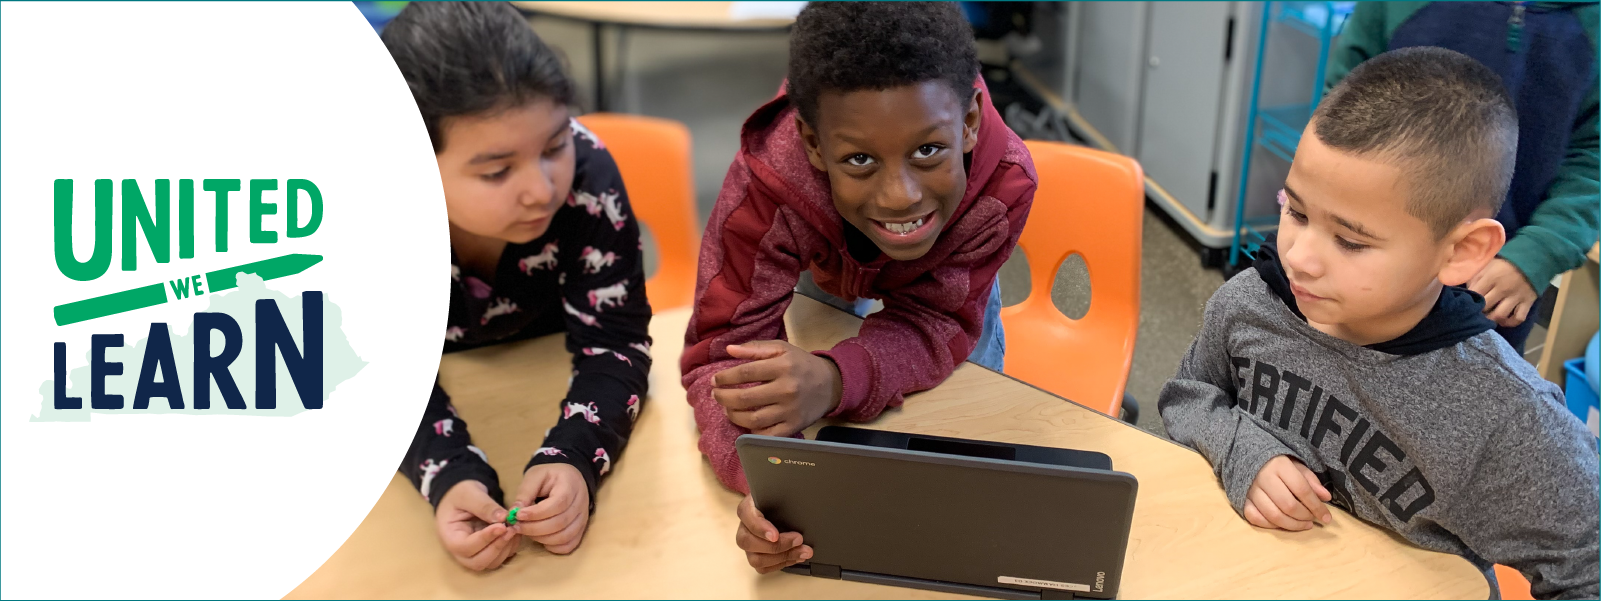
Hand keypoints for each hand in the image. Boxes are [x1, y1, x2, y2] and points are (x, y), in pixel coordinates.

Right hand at [435, 480, 520, 570]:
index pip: (466, 547)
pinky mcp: (486, 550)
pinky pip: (500, 557)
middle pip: (478, 562)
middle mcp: (460, 551)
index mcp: (450, 537)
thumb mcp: (469, 494)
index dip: (485, 539)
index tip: (501, 526)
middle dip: (497, 547)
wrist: (462, 495)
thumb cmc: (460, 493)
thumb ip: (484, 506)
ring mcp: (474, 553)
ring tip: (514, 528)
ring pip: (491, 563)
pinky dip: (510, 547)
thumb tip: (503, 518)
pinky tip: (515, 531)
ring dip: (505, 548)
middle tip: (510, 529)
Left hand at [512, 462, 590, 553]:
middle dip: (534, 528)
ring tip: (526, 531)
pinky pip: (569, 545)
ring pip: (564, 536)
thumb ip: (525, 492)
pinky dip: (553, 546)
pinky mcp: (580, 530)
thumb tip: (514, 512)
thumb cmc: (550, 476)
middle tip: (517, 526)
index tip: (518, 515)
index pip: (558, 504)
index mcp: (570, 485)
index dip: (537, 513)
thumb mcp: (535, 476)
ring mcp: (583, 519)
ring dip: (541, 538)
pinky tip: (541, 539)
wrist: (569, 479)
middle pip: (560, 523)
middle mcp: (581, 504)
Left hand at [712, 340, 842, 436]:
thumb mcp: (782, 349)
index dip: (725, 377)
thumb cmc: (801, 365)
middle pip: (745, 398)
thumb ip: (755, 348)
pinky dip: (751, 431)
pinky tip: (746, 422)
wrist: (831, 385)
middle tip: (716, 395)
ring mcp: (790, 411)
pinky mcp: (794, 427)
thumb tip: (729, 349)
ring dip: (733, 415)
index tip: (715, 380)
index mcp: (782, 367)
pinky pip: (767, 434)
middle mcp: (786, 390)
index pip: (745, 373)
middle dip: (724, 397)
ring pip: (753, 419)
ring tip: (727, 408)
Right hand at [735, 495, 811, 573]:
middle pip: (748, 542)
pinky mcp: (755, 557)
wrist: (778, 506)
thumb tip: (801, 502)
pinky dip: (782, 564)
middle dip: (776, 546)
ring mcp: (748, 545)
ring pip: (755, 559)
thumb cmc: (777, 499)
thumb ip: (783, 497)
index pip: (747, 517)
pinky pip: (764, 568)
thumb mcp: (779, 493)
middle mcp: (743, 528)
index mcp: (747, 509)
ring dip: (782, 557)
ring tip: (803, 552)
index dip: (760, 529)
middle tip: (798, 540)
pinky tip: (796, 557)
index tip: (775, 535)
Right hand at [1242, 456, 1332, 530]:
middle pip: (1288, 505)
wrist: (1247, 457)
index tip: (1327, 517)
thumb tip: (1326, 498)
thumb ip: (1311, 481)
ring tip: (1304, 524)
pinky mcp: (1242, 500)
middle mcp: (1263, 478)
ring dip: (1292, 525)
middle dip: (1305, 516)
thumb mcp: (1296, 466)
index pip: (1302, 490)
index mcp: (1279, 466)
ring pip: (1273, 515)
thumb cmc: (1277, 464)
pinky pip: (1255, 518)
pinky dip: (1271, 525)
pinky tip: (1283, 524)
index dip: (1316, 506)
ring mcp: (1250, 490)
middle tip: (1313, 519)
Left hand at [1468, 258, 1537, 327]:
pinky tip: (1503, 321)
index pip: (1475, 295)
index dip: (1468, 301)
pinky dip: (1510, 322)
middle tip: (1474, 313)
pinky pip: (1519, 318)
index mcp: (1491, 277)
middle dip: (1478, 312)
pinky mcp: (1528, 302)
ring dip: (1491, 319)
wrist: (1532, 260)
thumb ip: (1474, 277)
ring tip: (1487, 318)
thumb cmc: (1504, 264)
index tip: (1465, 304)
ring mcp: (1516, 296)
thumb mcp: (1486, 265)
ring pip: (1500, 315)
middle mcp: (1504, 288)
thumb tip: (1463, 292)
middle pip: (1485, 307)